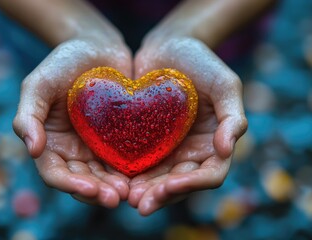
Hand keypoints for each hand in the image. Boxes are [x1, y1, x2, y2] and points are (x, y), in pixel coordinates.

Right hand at [13, 34, 131, 207]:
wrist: (96, 47)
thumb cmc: (64, 62)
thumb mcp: (39, 83)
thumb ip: (29, 115)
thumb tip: (32, 149)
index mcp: (50, 142)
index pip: (55, 173)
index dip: (70, 185)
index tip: (90, 190)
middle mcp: (73, 150)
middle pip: (82, 181)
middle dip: (96, 192)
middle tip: (116, 198)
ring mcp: (96, 146)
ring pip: (103, 176)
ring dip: (114, 187)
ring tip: (130, 193)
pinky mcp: (118, 139)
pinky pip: (123, 160)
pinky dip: (130, 171)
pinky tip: (143, 176)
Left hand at [128, 36, 247, 214]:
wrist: (169, 47)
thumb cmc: (201, 62)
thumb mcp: (224, 84)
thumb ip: (232, 116)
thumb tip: (227, 150)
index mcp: (214, 143)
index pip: (209, 175)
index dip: (192, 184)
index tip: (170, 185)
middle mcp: (192, 152)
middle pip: (180, 183)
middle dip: (162, 195)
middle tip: (141, 203)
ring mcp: (168, 148)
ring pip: (158, 179)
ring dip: (145, 192)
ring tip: (127, 197)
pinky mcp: (146, 140)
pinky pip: (139, 162)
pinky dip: (130, 174)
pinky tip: (116, 179)